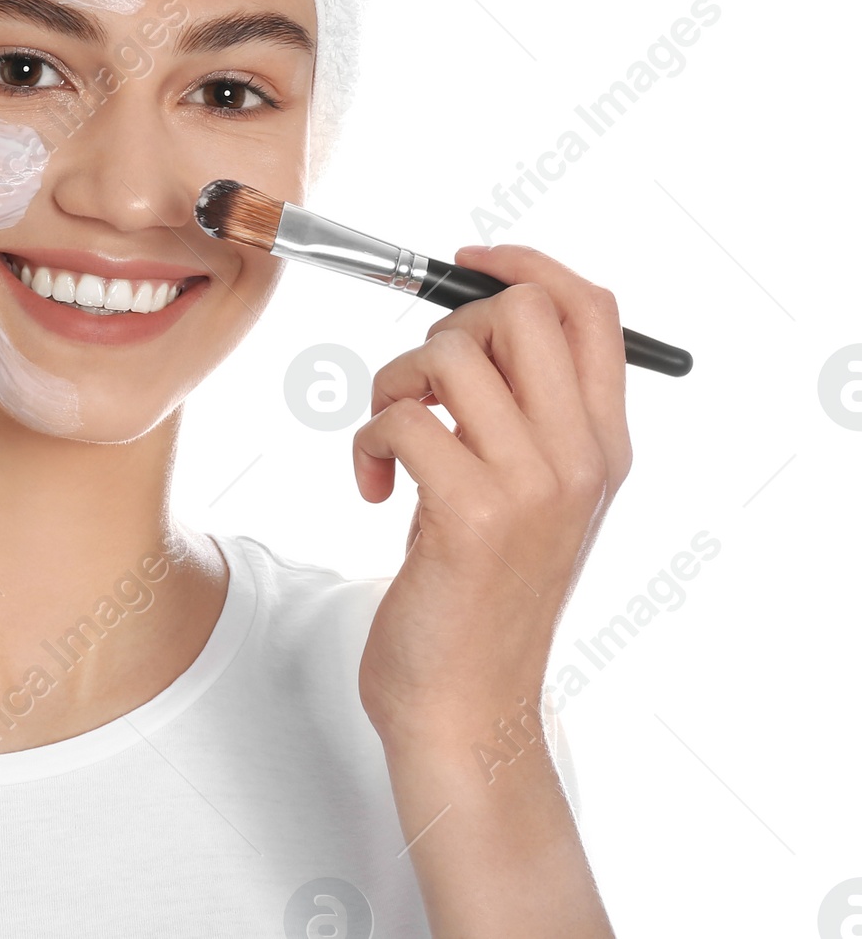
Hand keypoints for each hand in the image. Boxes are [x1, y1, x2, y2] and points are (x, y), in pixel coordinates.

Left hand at [352, 244, 631, 746]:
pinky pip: (398, 417)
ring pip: (447, 357)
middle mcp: (583, 458)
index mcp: (605, 445)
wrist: (465, 706)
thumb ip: (525, 412)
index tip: (467, 264)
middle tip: (425, 391)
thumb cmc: (480, 592)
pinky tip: (376, 488)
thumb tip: (473, 317)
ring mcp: (532, 485)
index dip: (525, 264)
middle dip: (448, 330)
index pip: (591, 310)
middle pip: (520, 312)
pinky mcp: (470, 513)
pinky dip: (365, 442)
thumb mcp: (532, 494)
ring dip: (393, 385)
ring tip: (392, 442)